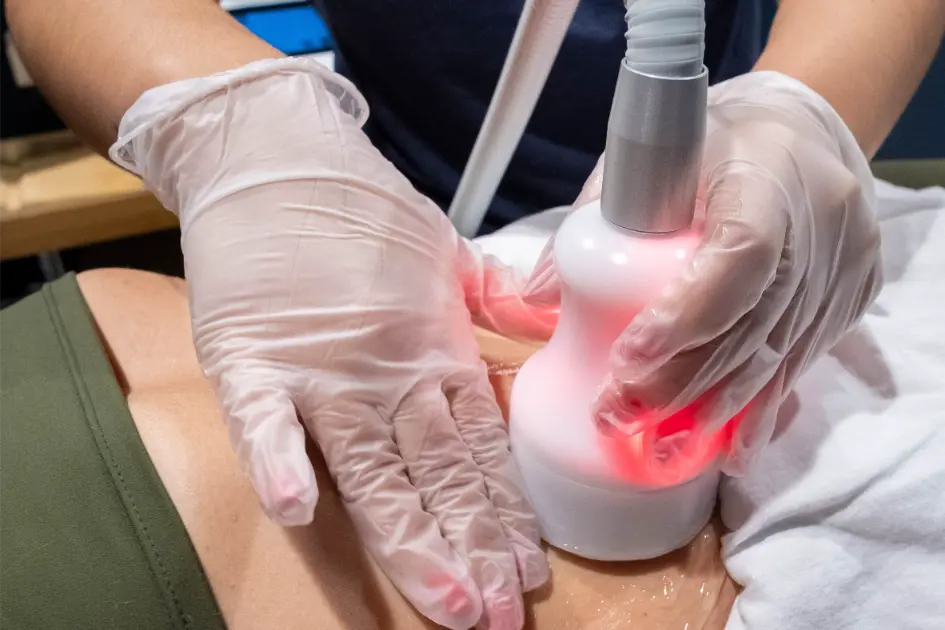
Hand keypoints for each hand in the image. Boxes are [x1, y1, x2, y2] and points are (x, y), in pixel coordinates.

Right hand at [111, 58, 552, 629]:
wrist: (279, 158)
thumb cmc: (362, 211)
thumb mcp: (446, 254)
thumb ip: (494, 299)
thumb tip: (543, 320)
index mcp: (435, 355)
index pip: (478, 451)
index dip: (503, 514)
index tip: (528, 570)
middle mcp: (388, 374)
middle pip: (436, 476)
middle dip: (470, 549)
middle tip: (498, 616)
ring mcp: (321, 368)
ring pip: (373, 466)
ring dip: (409, 533)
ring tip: (446, 597)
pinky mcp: (252, 354)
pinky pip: (262, 416)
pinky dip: (276, 457)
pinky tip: (297, 509)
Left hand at [526, 71, 881, 471]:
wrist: (802, 132)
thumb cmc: (711, 143)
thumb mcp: (646, 161)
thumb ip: (591, 222)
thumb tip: (538, 297)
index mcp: (766, 172)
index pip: (739, 256)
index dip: (684, 317)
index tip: (626, 359)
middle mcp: (820, 222)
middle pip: (753, 323)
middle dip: (682, 382)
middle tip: (618, 414)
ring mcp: (845, 265)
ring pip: (779, 356)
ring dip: (715, 411)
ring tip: (657, 447)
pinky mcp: (854, 296)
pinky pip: (800, 363)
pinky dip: (757, 408)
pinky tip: (724, 448)